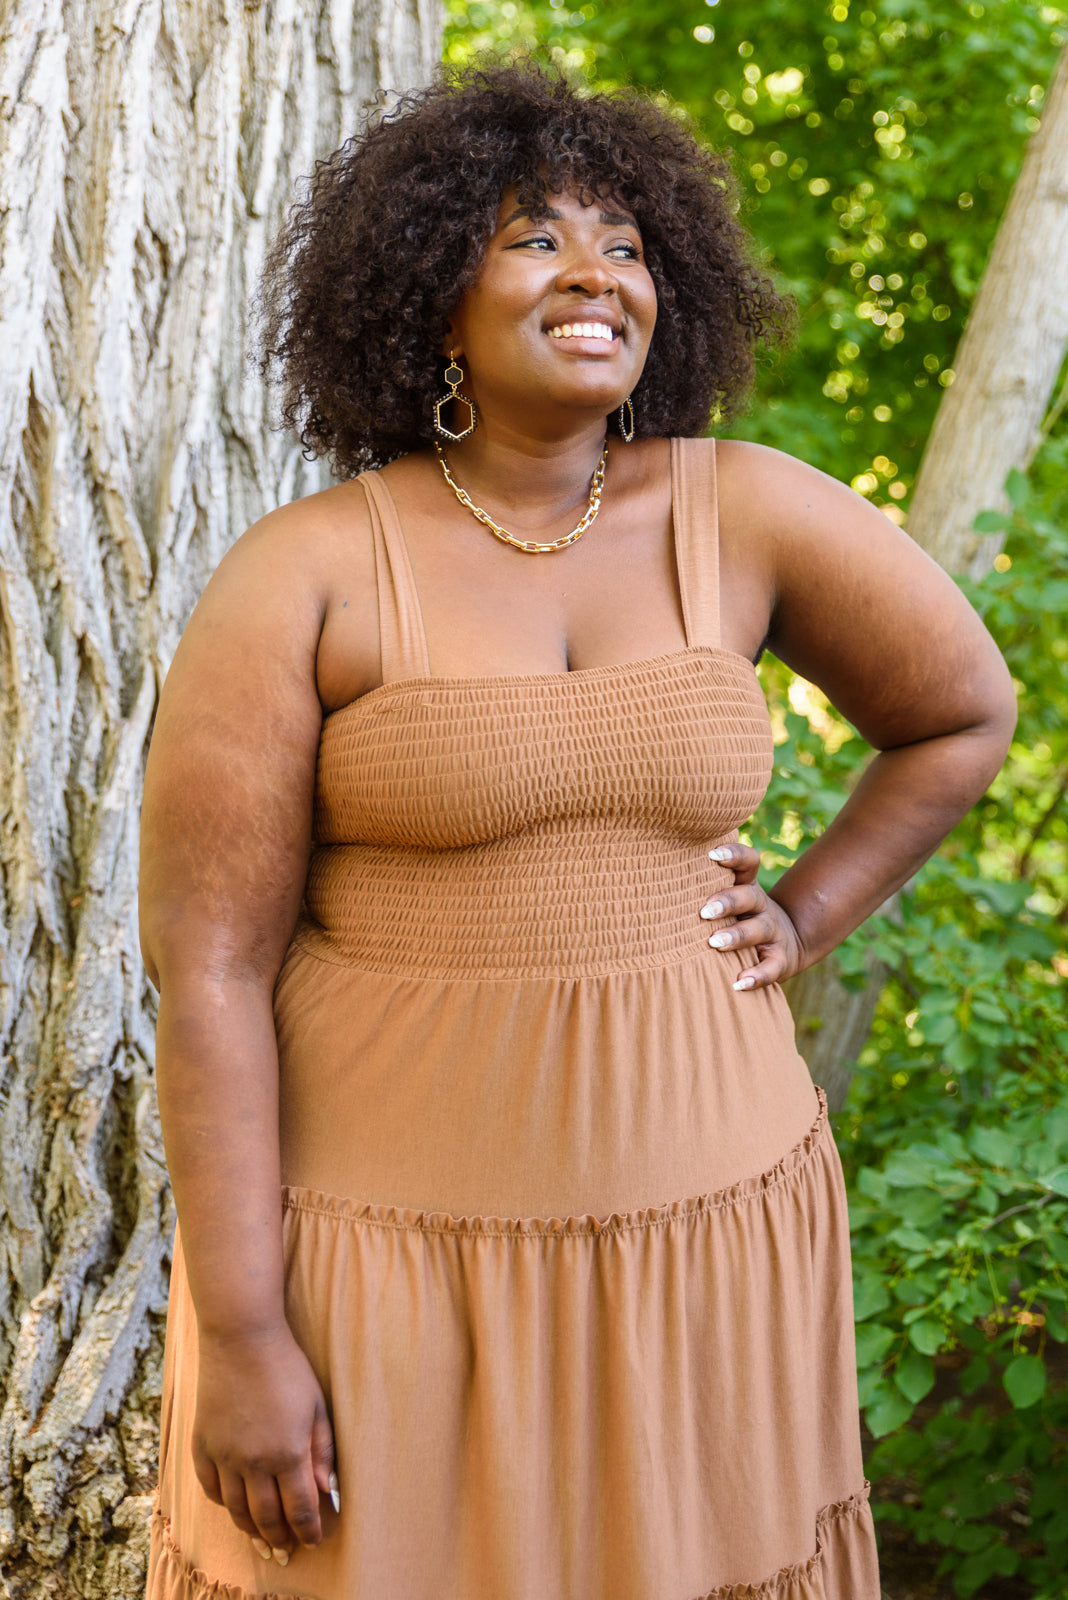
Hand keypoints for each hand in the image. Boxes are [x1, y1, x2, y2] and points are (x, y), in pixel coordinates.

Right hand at [193, 1322, 337, 1565]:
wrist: (240, 1338)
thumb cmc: (287, 1367)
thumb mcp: (317, 1406)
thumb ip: (322, 1451)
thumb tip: (327, 1491)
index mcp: (288, 1453)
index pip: (300, 1509)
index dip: (308, 1531)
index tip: (314, 1541)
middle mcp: (253, 1462)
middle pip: (266, 1518)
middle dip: (280, 1539)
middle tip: (286, 1551)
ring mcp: (224, 1456)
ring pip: (236, 1510)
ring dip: (251, 1530)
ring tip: (262, 1540)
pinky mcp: (202, 1445)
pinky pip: (210, 1488)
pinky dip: (223, 1503)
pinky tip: (234, 1506)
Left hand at [701, 842, 806, 990]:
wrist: (785, 944)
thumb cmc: (737, 917)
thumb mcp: (728, 898)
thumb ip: (702, 888)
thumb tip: (654, 874)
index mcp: (746, 886)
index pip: (747, 863)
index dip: (734, 856)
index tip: (712, 854)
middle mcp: (760, 906)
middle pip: (748, 896)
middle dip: (727, 901)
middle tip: (704, 911)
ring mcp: (772, 932)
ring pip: (759, 929)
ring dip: (737, 935)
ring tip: (714, 943)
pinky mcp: (779, 959)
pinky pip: (771, 967)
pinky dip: (757, 976)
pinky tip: (739, 983)